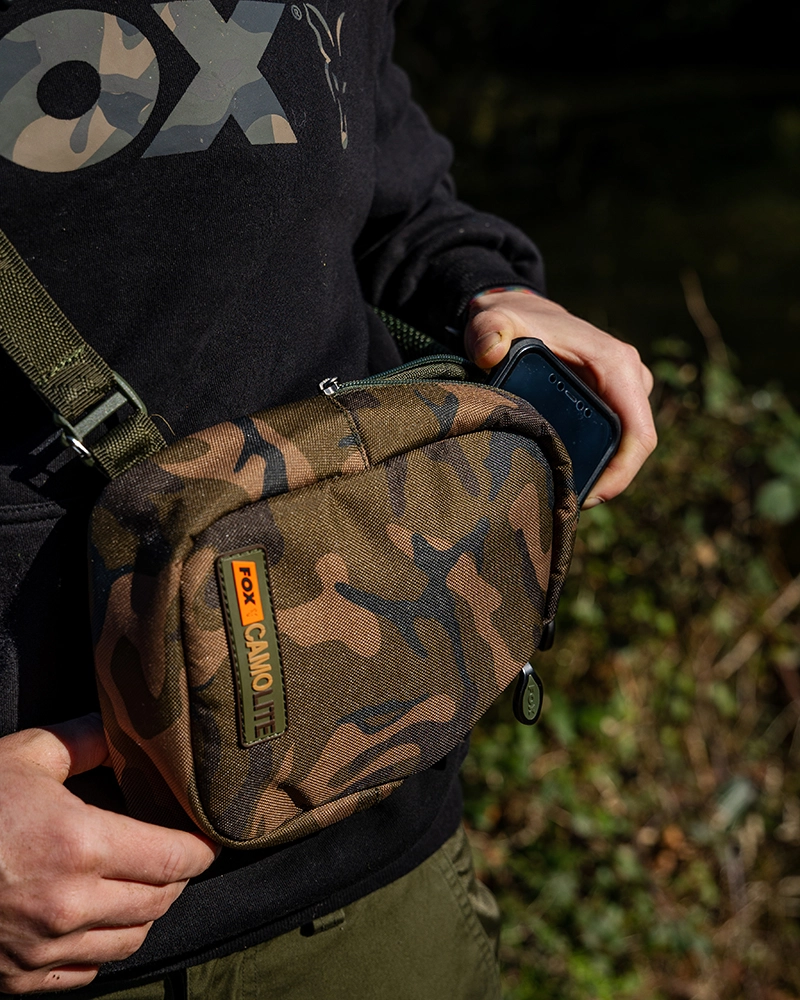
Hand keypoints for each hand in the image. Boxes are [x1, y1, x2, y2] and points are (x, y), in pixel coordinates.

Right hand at [0, 714, 216, 993]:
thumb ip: (85, 739)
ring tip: (142, 886)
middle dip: (177, 878)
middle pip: (160, 902)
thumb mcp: (24, 757)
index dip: (199, 849)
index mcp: (80, 845)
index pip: (174, 859)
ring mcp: (42, 949)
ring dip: (146, 914)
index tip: (206, 837)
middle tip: (176, 855)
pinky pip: (86, 973)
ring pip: (130, 941)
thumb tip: (123, 730)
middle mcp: (69, 905)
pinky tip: (97, 921)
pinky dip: (104, 947)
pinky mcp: (17, 978)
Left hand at [465, 289, 656, 506]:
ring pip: (625, 445)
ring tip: (563, 493)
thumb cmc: (512, 320)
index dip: (621, 473)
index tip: (589, 498)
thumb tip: (489, 352)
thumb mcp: (494, 321)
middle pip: (634, 446)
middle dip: (609, 480)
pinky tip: (565, 477)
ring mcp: (624, 391)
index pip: (638, 432)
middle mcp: (629, 377)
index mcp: (615, 364)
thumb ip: (487, 331)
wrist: (522, 312)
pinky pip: (615, 438)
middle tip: (567, 502)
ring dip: (603, 473)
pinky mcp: (613, 401)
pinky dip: (597, 461)